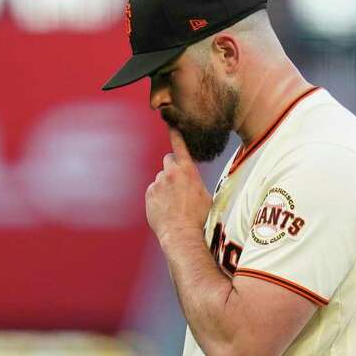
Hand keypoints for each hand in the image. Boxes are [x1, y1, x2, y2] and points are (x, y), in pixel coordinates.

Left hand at [145, 128, 211, 242]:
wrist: (181, 233)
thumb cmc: (198, 217)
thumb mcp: (206, 196)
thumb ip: (196, 183)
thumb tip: (193, 183)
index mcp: (187, 171)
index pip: (180, 146)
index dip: (176, 133)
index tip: (170, 123)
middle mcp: (170, 173)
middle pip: (168, 160)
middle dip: (172, 168)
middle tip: (177, 183)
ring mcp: (158, 183)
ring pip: (161, 178)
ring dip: (165, 185)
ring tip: (173, 203)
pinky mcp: (149, 193)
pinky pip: (154, 191)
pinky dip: (158, 197)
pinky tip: (165, 209)